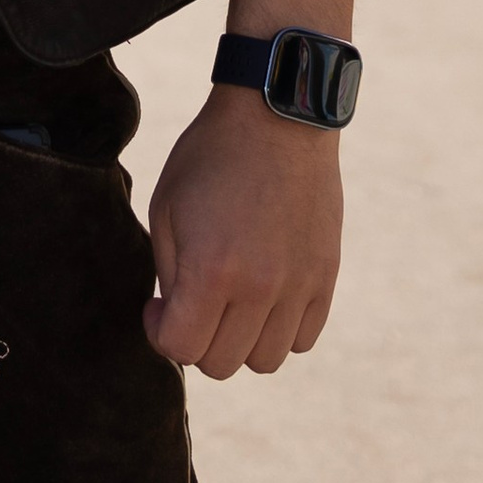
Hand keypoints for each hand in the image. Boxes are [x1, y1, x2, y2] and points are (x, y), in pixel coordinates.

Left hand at [143, 86, 342, 378]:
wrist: (277, 118)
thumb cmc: (210, 157)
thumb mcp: (167, 208)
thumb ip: (170, 274)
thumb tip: (175, 319)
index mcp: (211, 271)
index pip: (180, 348)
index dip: (159, 332)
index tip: (157, 305)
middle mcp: (259, 288)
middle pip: (222, 363)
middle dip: (196, 341)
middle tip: (191, 303)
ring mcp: (299, 285)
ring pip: (265, 361)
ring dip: (239, 342)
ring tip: (229, 303)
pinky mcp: (326, 277)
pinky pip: (302, 339)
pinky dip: (279, 331)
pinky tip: (263, 298)